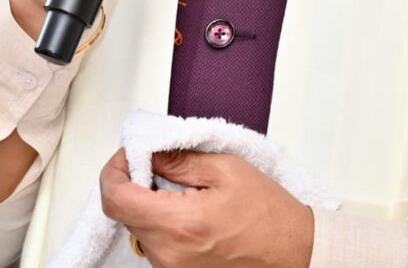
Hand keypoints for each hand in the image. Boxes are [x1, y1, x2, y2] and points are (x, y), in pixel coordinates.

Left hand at [100, 148, 313, 267]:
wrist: (293, 252)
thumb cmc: (267, 214)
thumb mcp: (225, 169)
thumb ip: (179, 159)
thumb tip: (148, 151)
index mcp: (178, 224)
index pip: (116, 199)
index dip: (113, 171)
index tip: (127, 154)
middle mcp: (169, 255)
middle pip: (125, 213)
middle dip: (134, 182)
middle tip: (156, 162)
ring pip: (138, 228)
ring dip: (148, 203)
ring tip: (179, 187)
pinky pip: (155, 244)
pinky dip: (160, 221)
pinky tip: (184, 208)